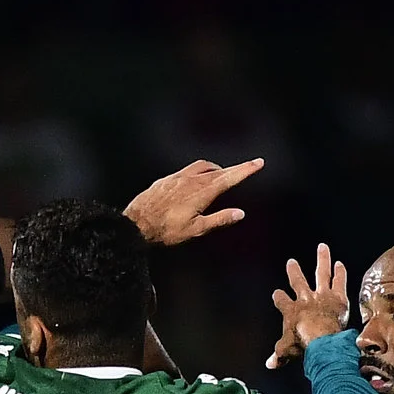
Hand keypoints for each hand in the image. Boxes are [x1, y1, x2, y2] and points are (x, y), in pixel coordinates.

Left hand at [123, 158, 263, 246]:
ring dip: (215, 168)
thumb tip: (240, 213)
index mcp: (202, 192)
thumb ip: (219, 219)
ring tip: (221, 172)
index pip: (229, 178)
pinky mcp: (165, 180)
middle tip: (247, 166)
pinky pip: (186, 170)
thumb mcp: (195, 229)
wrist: (135, 224)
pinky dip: (198, 171)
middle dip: (234, 168)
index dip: (245, 170)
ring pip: (201, 166)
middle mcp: (191, 180)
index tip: (258, 162)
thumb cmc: (165, 231)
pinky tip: (195, 177)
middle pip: (218, 170)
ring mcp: (176, 178)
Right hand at [266, 243, 349, 368]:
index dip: (278, 297)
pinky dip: (339, 272)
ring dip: (321, 259)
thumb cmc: (301, 344)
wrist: (321, 339)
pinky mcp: (337, 297)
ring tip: (322, 247)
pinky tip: (339, 263)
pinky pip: (338, 281)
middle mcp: (304, 298)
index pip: (281, 300)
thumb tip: (269, 364)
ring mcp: (321, 295)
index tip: (277, 294)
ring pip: (320, 273)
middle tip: (291, 262)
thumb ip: (279, 355)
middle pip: (297, 281)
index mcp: (289, 310)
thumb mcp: (286, 351)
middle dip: (294, 271)